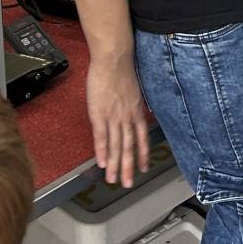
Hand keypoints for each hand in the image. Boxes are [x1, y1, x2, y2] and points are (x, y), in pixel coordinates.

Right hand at [86, 52, 151, 187]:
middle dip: (128, 167)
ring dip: (115, 165)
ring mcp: (114, 117)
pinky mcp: (99, 114)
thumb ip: (134, 105)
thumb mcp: (134, 90)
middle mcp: (128, 117)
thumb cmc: (123, 70)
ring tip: (113, 180)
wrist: (115, 59)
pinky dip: (102, 151)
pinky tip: (102, 163)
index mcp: (137, 111)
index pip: (141, 138)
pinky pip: (102, 136)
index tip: (143, 168)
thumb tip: (134, 113)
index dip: (142, 154)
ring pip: (116, 146)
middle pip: (129, 147)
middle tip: (127, 184)